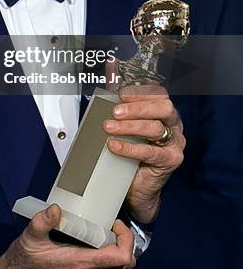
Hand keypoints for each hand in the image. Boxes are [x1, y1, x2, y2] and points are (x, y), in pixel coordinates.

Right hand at [0, 204, 134, 267]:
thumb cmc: (26, 256)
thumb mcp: (32, 235)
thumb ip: (43, 221)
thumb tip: (56, 208)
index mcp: (81, 263)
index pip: (121, 259)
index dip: (126, 240)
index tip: (115, 223)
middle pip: (125, 263)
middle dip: (125, 242)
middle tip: (113, 224)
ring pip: (117, 265)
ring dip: (117, 246)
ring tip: (106, 228)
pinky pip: (106, 264)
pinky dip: (109, 251)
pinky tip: (96, 236)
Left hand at [103, 85, 184, 223]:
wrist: (139, 186)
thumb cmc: (134, 153)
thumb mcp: (128, 129)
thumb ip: (122, 113)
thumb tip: (104, 98)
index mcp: (165, 113)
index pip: (159, 94)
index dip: (141, 91)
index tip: (121, 93)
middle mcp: (174, 126)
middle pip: (163, 108)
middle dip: (137, 107)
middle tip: (115, 112)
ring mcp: (175, 144)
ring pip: (156, 128)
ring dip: (129, 126)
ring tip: (109, 127)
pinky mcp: (170, 161)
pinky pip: (150, 152)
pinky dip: (129, 148)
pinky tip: (114, 146)